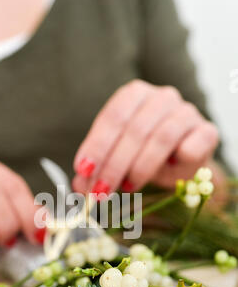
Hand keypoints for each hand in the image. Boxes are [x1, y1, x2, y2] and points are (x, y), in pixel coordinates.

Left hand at [73, 80, 218, 194]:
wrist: (181, 162)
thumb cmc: (144, 156)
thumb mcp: (116, 160)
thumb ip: (97, 170)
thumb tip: (79, 186)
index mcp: (134, 95)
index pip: (112, 117)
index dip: (97, 146)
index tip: (83, 171)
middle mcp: (161, 97)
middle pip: (134, 129)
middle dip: (114, 164)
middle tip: (100, 191)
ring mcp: (187, 112)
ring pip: (161, 137)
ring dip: (140, 167)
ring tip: (127, 188)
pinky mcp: (207, 131)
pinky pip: (192, 146)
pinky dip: (177, 161)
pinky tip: (167, 172)